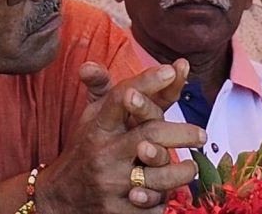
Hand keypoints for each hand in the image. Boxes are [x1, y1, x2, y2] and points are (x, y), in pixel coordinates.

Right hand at [37, 59, 202, 212]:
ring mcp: (110, 183)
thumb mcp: (90, 118)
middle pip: (150, 134)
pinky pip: (151, 207)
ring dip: (180, 172)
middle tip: (201, 134)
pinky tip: (168, 194)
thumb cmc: (86, 150)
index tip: (172, 69)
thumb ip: (100, 90)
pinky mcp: (116, 211)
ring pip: (158, 176)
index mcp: (99, 126)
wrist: (60, 197)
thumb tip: (90, 63)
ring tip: (191, 167)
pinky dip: (162, 201)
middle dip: (181, 132)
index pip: (122, 97)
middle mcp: (104, 152)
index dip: (147, 81)